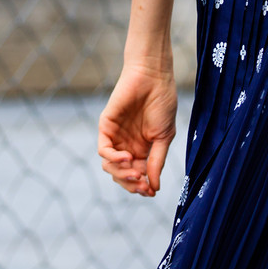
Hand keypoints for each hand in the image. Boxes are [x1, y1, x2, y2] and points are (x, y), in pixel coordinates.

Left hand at [98, 60, 177, 196]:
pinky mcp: (106, 127)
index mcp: (142, 149)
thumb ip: (157, 162)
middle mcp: (126, 145)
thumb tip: (154, 187)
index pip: (136, 175)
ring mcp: (115, 137)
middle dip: (131, 184)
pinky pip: (103, 151)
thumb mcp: (164, 137)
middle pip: (121, 175)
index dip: (141, 186)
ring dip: (122, 175)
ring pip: (110, 167)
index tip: (150, 191)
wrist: (153, 77)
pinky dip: (114, 159)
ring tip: (136, 172)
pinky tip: (127, 158)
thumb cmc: (162, 102)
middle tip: (142, 185)